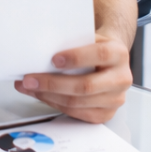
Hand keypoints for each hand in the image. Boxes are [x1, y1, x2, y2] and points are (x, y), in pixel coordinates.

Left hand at [14, 32, 131, 122]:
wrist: (110, 60)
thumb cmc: (93, 47)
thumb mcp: (87, 37)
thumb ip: (71, 42)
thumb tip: (40, 51)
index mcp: (118, 54)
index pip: (99, 55)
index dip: (76, 58)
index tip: (53, 59)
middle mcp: (121, 78)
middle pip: (85, 86)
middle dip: (52, 84)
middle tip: (30, 79)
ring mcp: (115, 99)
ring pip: (77, 102)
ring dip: (48, 96)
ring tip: (29, 87)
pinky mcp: (106, 113)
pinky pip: (76, 113)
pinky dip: (55, 104)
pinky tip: (41, 95)